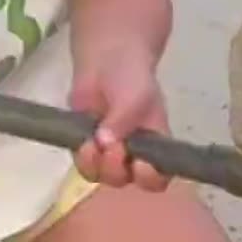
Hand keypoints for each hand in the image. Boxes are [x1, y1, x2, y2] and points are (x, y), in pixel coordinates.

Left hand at [69, 44, 169, 191]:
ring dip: (97, 165)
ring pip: (102, 176)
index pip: (159, 177)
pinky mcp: (86, 146)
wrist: (107, 61)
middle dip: (117, 169)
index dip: (150, 178)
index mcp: (156, 146)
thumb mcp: (136, 97)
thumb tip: (104, 142)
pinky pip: (83, 164)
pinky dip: (82, 158)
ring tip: (92, 143)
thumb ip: (124, 120)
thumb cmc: (132, 79)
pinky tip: (83, 141)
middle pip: (126, 180)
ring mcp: (108, 152)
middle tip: (113, 147)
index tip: (139, 164)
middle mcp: (134, 155)